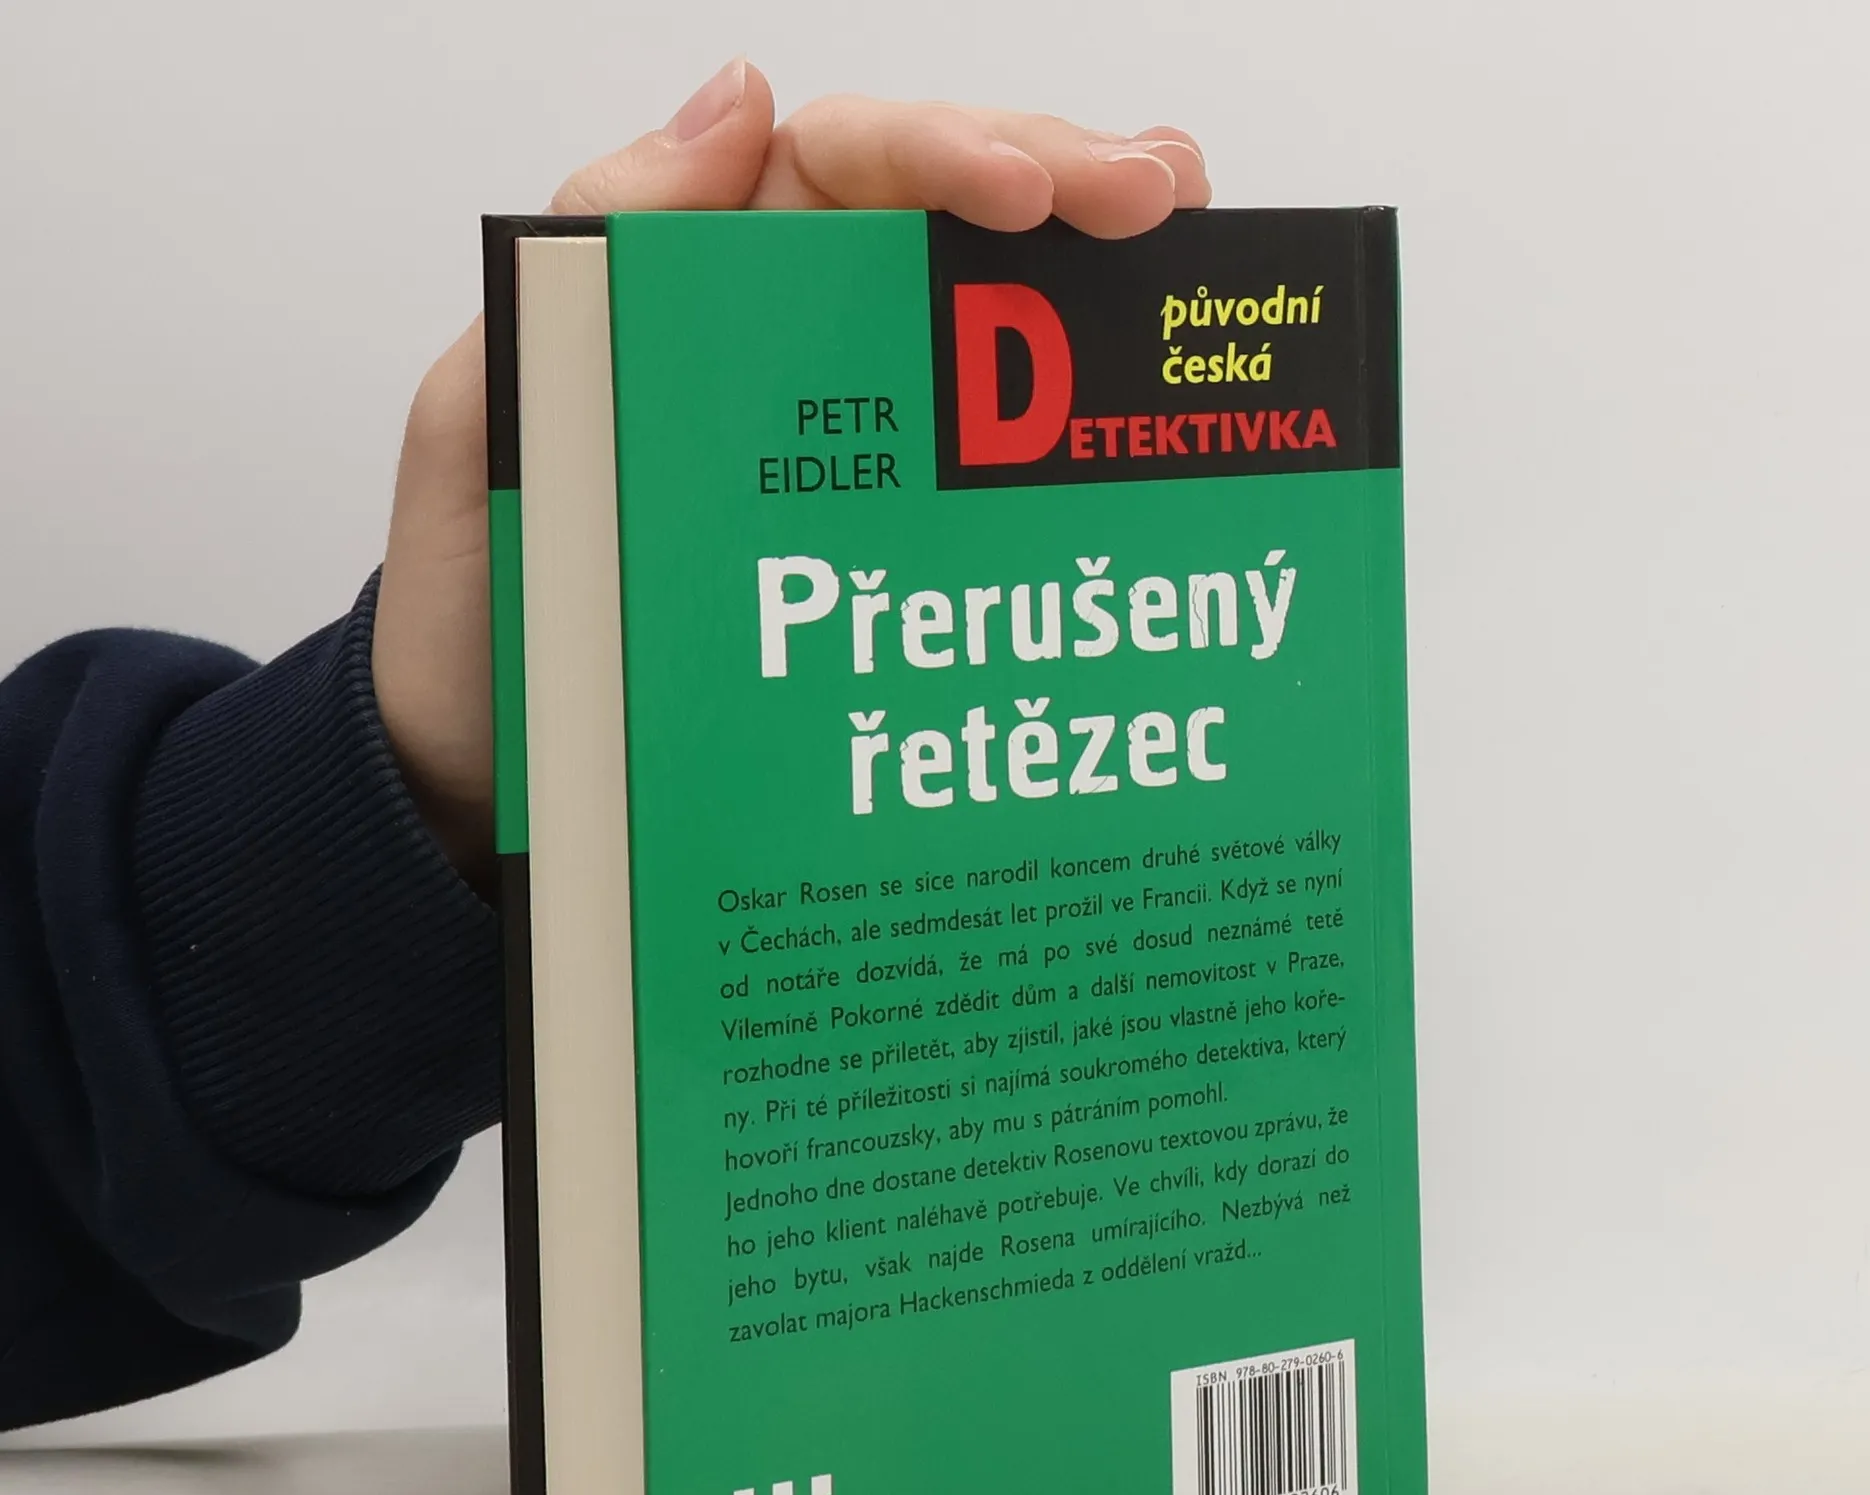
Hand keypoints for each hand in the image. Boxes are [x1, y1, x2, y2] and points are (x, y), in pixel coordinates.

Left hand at [372, 59, 1210, 877]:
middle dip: (1058, 184)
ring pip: (978, 340)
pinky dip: (1060, 447)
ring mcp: (842, 463)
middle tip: (1161, 195)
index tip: (1029, 190)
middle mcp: (781, 358)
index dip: (943, 151)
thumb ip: (592, 257)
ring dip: (1086, 289)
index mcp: (688, 294)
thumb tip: (739, 100)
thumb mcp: (489, 418)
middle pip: (937, 229)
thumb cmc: (474, 623)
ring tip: (1180, 260)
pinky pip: (976, 487)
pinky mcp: (877, 564)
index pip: (837, 168)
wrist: (482, 803)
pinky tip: (1129, 430)